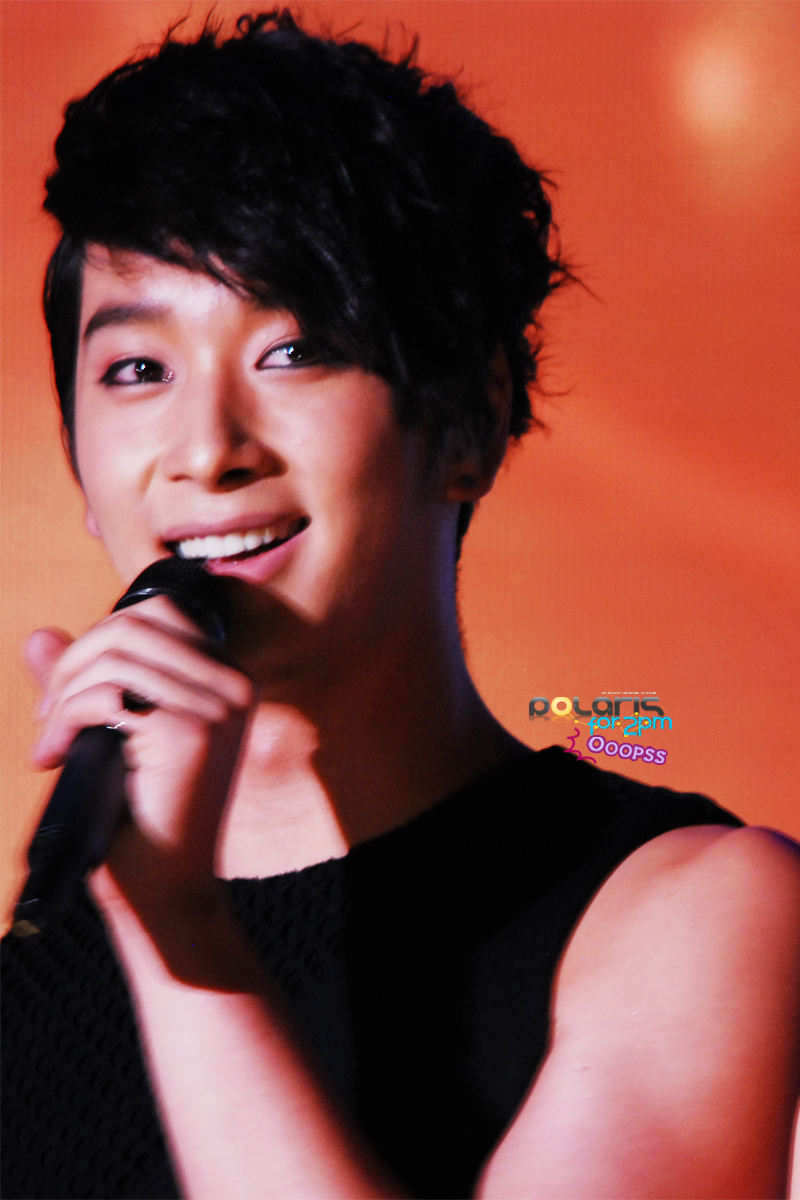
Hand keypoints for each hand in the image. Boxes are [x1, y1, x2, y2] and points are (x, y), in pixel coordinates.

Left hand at [25, 598, 252, 891]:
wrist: (163, 891)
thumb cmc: (139, 820)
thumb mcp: (114, 735)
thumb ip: (83, 682)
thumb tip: (38, 636)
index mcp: (227, 681)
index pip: (159, 614)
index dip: (99, 640)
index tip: (67, 695)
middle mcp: (233, 686)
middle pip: (135, 623)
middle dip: (75, 661)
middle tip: (48, 718)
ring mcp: (217, 706)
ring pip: (116, 653)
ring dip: (65, 695)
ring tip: (50, 742)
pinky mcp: (189, 731)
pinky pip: (107, 693)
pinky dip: (67, 718)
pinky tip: (56, 755)